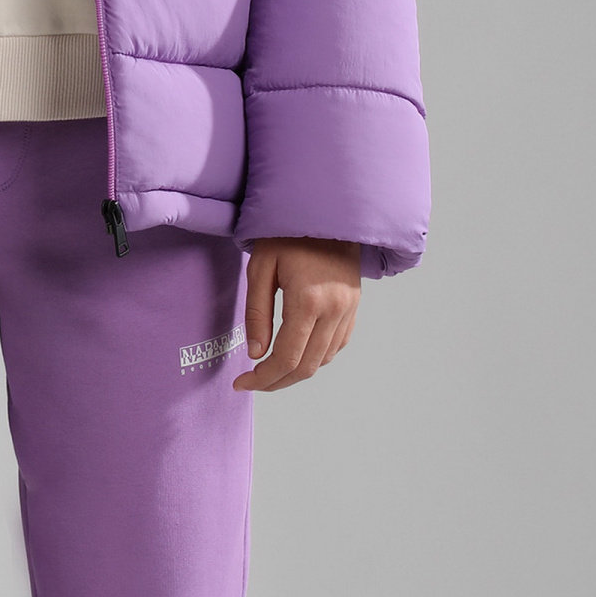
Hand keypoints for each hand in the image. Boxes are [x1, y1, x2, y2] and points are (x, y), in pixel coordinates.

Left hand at [234, 237, 361, 391]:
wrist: (327, 213)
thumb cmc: (288, 235)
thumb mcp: (260, 268)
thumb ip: (257, 313)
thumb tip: (255, 353)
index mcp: (308, 301)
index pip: (286, 357)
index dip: (263, 378)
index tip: (242, 384)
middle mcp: (334, 310)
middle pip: (305, 366)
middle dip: (276, 381)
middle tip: (252, 382)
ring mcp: (348, 310)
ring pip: (322, 360)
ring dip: (295, 372)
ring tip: (269, 371)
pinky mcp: (354, 308)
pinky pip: (336, 346)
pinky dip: (315, 358)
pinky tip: (296, 355)